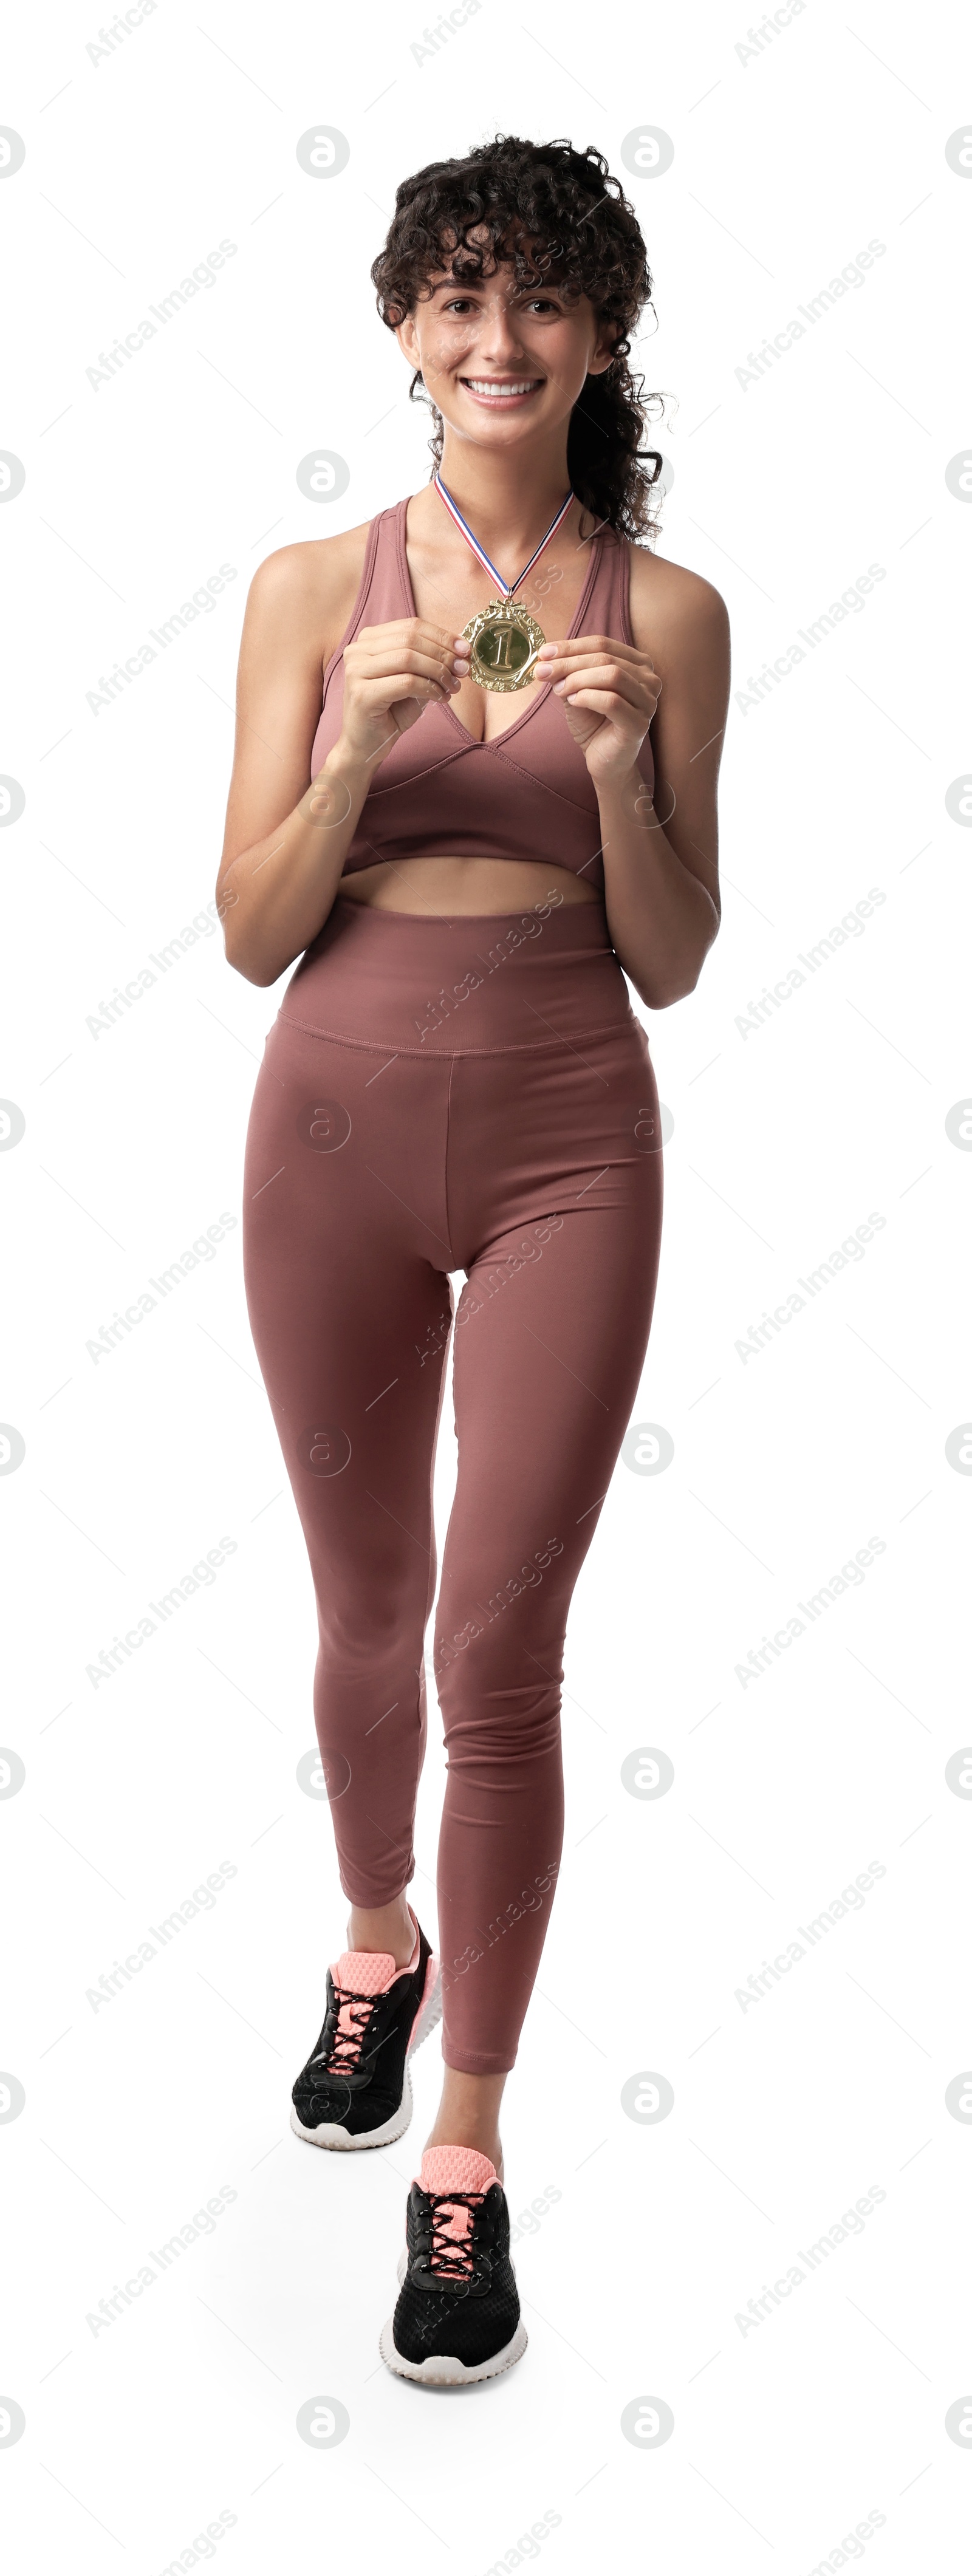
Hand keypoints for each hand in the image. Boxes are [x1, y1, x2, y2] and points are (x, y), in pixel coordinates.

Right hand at [338, 617, 469, 766]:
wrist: (366, 745)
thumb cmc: (390, 712)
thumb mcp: (413, 680)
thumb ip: (430, 662)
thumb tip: (461, 651)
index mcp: (369, 640)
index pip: (411, 625)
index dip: (442, 636)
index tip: (465, 650)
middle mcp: (357, 650)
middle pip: (410, 639)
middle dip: (443, 654)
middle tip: (463, 670)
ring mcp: (356, 671)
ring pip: (408, 658)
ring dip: (438, 672)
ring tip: (453, 687)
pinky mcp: (361, 694)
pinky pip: (405, 682)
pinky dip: (429, 689)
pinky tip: (440, 698)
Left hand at [536, 633, 661, 786]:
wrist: (603, 760)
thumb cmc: (593, 722)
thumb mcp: (577, 689)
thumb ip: (567, 672)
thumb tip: (547, 657)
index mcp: (638, 664)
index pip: (603, 644)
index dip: (571, 646)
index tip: (543, 654)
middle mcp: (649, 679)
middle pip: (605, 658)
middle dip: (569, 663)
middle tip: (543, 672)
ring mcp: (648, 702)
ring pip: (612, 675)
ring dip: (578, 680)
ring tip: (559, 691)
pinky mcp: (640, 724)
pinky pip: (612, 701)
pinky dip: (588, 697)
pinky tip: (573, 702)